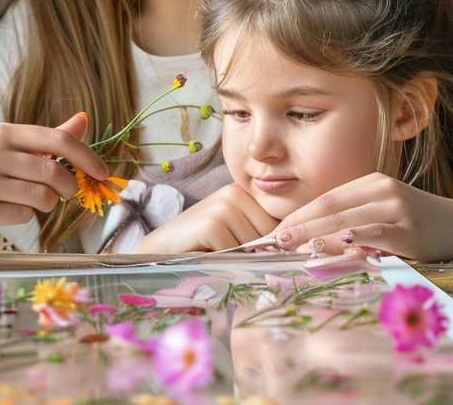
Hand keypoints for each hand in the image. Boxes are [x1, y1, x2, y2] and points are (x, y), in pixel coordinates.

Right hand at [0, 114, 107, 236]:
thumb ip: (40, 138)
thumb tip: (84, 120)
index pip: (56, 139)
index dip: (87, 156)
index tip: (103, 172)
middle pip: (54, 171)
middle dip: (69, 187)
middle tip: (65, 193)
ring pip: (43, 198)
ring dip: (47, 205)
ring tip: (30, 202)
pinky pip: (22, 217)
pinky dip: (22, 218)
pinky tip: (2, 212)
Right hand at [133, 183, 278, 253]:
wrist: (160, 248)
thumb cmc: (199, 244)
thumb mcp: (233, 231)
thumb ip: (258, 231)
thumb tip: (292, 246)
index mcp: (243, 193)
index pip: (277, 224)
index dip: (266, 244)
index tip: (245, 249)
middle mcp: (235, 193)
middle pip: (268, 235)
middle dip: (252, 251)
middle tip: (225, 250)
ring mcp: (222, 206)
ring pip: (253, 245)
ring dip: (236, 256)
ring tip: (214, 250)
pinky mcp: (211, 223)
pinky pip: (234, 252)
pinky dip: (222, 260)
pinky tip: (204, 252)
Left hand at [271, 173, 452, 261]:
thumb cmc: (417, 222)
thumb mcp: (383, 211)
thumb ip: (354, 218)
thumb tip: (312, 238)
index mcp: (372, 183)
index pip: (327, 199)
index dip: (300, 214)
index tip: (276, 230)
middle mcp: (382, 191)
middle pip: (332, 209)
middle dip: (300, 225)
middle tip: (275, 240)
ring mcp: (397, 209)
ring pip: (348, 221)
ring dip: (318, 234)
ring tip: (295, 245)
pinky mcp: (409, 230)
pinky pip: (376, 234)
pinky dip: (355, 238)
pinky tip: (337, 243)